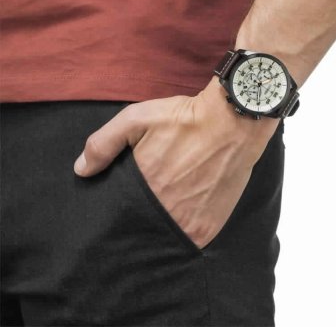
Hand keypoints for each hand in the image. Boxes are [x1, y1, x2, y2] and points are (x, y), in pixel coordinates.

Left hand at [74, 76, 279, 248]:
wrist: (233, 123)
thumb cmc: (185, 119)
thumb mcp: (136, 118)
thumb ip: (104, 143)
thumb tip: (81, 170)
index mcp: (143, 188)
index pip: (118, 212)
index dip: (119, 207)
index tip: (124, 200)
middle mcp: (163, 211)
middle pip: (141, 225)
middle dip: (140, 216)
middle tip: (149, 200)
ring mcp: (188, 222)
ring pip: (163, 234)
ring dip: (161, 224)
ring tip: (168, 205)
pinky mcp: (209, 226)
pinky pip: (188, 237)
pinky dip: (182, 227)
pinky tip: (185, 209)